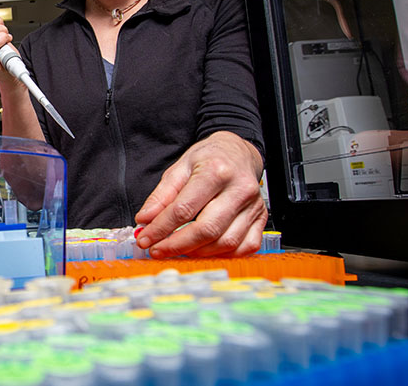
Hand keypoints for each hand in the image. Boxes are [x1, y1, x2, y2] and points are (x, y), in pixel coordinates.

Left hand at [134, 131, 266, 257]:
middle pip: (206, 229)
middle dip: (177, 245)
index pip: (184, 209)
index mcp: (215, 171)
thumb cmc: (210, 158)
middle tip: (157, 249)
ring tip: (177, 249)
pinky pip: (245, 247)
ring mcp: (254, 205)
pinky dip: (223, 255)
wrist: (239, 152)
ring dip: (197, 252)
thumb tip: (145, 220)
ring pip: (226, 242)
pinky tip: (205, 250)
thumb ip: (161, 195)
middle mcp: (239, 189)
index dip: (161, 228)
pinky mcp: (261, 218)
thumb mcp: (180, 167)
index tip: (145, 238)